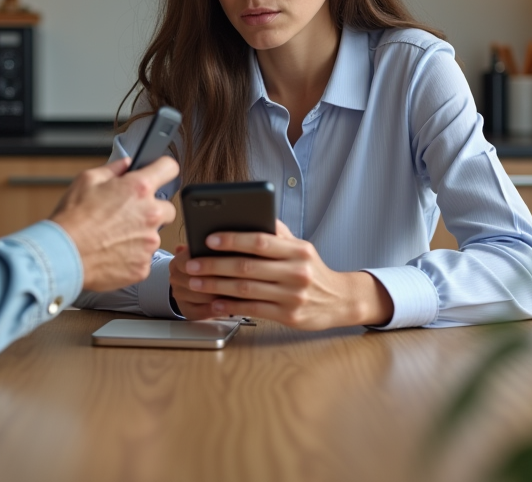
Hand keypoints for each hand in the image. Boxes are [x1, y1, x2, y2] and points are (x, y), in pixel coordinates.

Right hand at [51, 155, 177, 290]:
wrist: (62, 254)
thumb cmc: (72, 218)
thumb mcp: (87, 180)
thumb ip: (113, 169)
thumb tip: (125, 165)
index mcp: (139, 189)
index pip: (169, 168)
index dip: (164, 169)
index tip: (161, 174)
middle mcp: (150, 214)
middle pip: (169, 208)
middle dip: (153, 209)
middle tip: (130, 214)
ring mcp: (149, 242)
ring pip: (154, 235)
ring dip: (141, 234)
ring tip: (114, 236)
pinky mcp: (143, 266)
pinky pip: (144, 257)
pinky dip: (132, 255)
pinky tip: (113, 251)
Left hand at [169, 221, 394, 329]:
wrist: (340, 300)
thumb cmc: (312, 269)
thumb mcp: (300, 247)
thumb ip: (276, 233)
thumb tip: (245, 215)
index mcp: (298, 250)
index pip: (260, 241)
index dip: (232, 239)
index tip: (208, 239)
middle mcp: (297, 272)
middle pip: (247, 267)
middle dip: (214, 265)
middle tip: (192, 264)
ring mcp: (293, 296)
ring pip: (246, 289)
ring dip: (216, 286)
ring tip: (196, 282)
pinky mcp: (289, 316)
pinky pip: (253, 309)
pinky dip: (230, 306)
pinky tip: (214, 302)